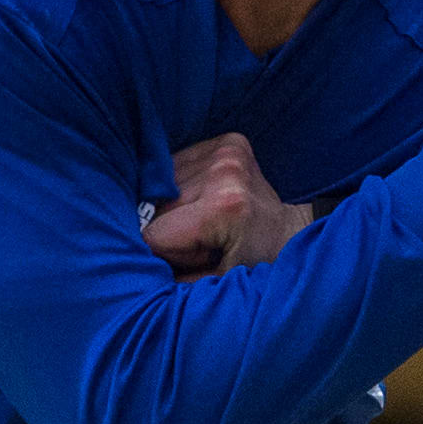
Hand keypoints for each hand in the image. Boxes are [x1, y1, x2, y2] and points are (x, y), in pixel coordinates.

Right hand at [142, 132, 316, 275]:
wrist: (290, 233)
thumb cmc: (255, 265)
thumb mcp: (215, 282)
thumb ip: (173, 279)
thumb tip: (132, 270)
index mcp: (223, 206)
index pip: (155, 234)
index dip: (163, 253)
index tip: (187, 260)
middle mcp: (224, 170)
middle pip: (157, 208)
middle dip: (170, 230)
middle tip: (202, 241)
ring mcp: (226, 151)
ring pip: (164, 186)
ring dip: (174, 206)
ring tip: (205, 221)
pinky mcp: (228, 141)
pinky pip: (179, 165)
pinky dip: (182, 186)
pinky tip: (204, 198)